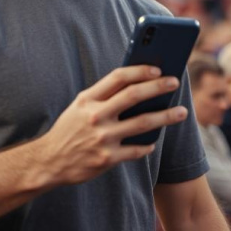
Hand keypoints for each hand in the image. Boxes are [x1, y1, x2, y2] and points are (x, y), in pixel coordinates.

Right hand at [34, 65, 186, 186]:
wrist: (49, 162)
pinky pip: (136, 150)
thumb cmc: (69, 130)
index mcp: (88, 99)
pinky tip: (153, 142)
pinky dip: (147, 146)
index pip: (118, 77)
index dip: (140, 70)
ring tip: (182, 112)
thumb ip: (103, 96)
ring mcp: (102, 138)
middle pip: (134, 96)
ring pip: (143, 123)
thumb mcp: (80, 106)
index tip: (157, 68)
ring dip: (166, 116)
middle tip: (175, 82)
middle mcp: (96, 116)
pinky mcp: (107, 158)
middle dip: (158, 87)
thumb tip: (138, 84)